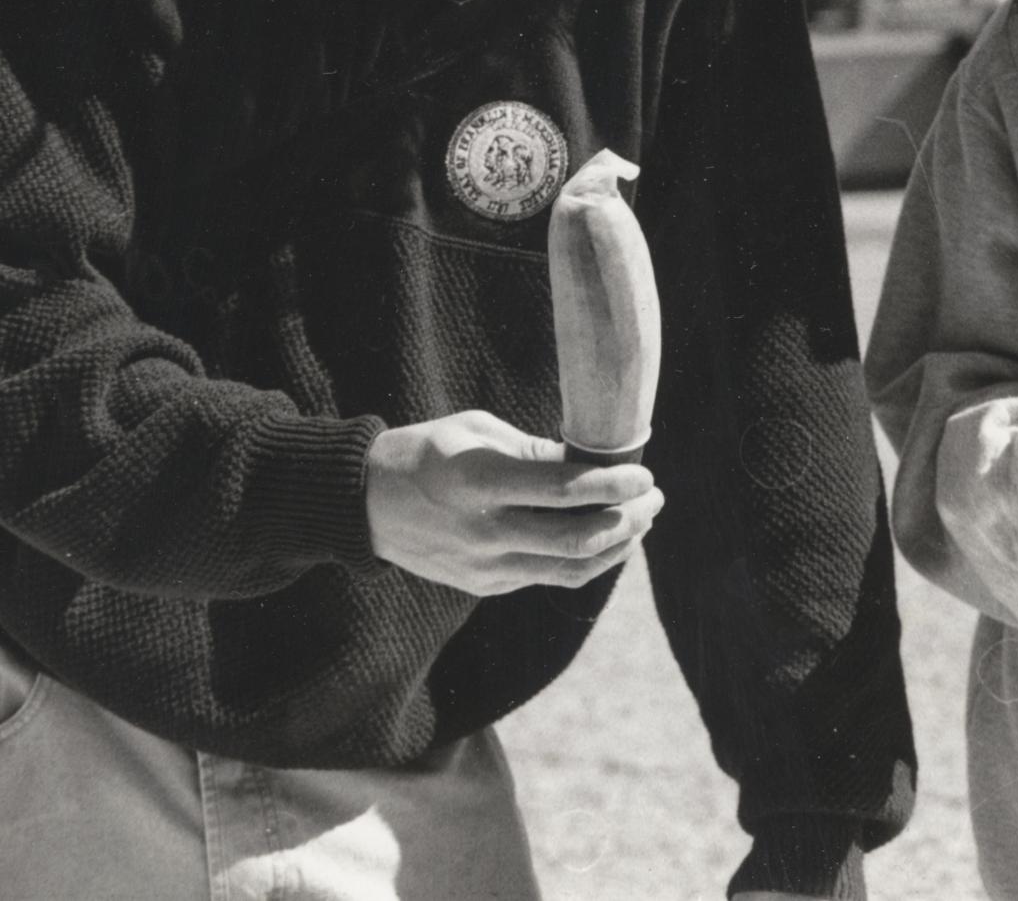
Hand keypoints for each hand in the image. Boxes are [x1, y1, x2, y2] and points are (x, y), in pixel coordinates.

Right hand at [365, 409, 661, 596]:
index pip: (564, 490)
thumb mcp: (476, 431)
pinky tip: (606, 538)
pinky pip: (549, 577)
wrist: (364, 505)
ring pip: (571, 569)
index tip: (644, 473)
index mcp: (478, 481)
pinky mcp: (485, 586)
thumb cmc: (427, 451)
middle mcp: (483, 531)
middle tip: (654, 497)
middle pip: (577, 539)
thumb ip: (535, 451)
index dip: (614, 484)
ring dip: (616, 547)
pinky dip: (586, 560)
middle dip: (628, 519)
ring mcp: (485, 567)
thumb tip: (594, 462)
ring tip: (641, 521)